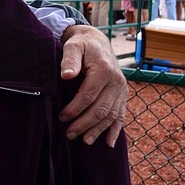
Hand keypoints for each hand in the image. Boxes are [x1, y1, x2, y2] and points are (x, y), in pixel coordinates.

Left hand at [58, 24, 126, 146]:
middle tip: (69, 134)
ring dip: (98, 130)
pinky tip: (109, 143)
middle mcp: (116, 81)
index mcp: (104, 70)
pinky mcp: (123, 95)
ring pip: (111, 115)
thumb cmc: (81, 45)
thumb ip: (69, 59)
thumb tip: (66, 75)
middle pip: (101, 108)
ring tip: (85, 141)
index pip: (89, 95)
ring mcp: (121, 89)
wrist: (97, 41)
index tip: (62, 117)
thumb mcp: (73, 46)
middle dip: (85, 123)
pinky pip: (121, 115)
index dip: (75, 108)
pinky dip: (116, 130)